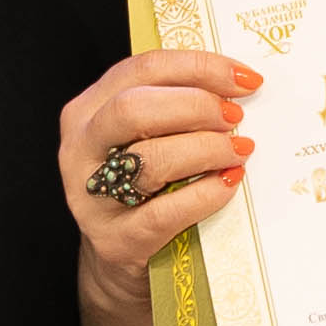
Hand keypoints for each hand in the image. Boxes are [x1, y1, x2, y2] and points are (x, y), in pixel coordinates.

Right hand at [61, 48, 262, 325]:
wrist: (124, 258)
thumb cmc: (147, 185)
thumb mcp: (148, 137)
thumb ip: (176, 108)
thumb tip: (243, 86)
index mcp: (88, 110)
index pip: (141, 69)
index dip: (198, 67)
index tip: (245, 78)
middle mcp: (80, 149)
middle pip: (134, 109)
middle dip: (195, 107)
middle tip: (236, 118)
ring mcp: (91, 197)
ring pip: (148, 161)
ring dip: (205, 150)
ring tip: (240, 151)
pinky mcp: (114, 241)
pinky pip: (163, 213)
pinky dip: (204, 196)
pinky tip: (229, 185)